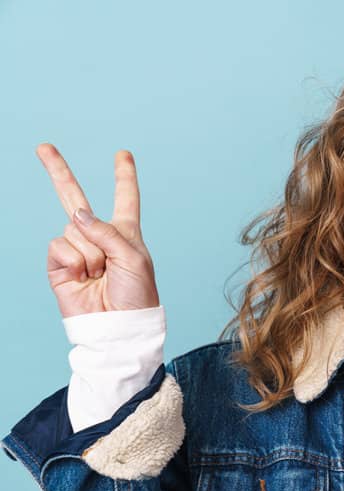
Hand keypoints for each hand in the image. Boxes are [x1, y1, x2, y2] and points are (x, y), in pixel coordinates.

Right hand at [38, 143, 159, 317]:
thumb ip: (107, 230)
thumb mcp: (133, 257)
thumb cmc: (136, 295)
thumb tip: (76, 213)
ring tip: (101, 274)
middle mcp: (99, 237)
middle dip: (58, 172)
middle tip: (43, 147)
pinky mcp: (59, 265)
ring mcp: (77, 250)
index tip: (123, 154)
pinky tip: (85, 277)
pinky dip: (76, 261)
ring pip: (74, 229)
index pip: (125, 199)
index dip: (123, 176)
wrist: (118, 325)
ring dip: (92, 252)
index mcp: (125, 233)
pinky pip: (61, 246)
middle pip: (75, 199)